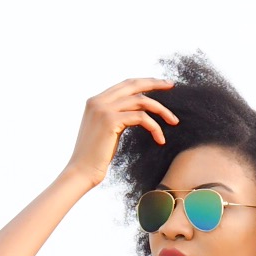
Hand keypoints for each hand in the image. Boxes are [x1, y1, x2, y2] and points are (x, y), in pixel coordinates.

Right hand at [64, 77, 178, 187]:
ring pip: (141, 101)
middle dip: (155, 84)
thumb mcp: (106, 131)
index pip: (125, 85)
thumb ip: (117, 117)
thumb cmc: (95, 158)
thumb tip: (136, 113)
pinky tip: (160, 139)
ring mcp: (103, 109)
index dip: (144, 83)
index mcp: (96, 101)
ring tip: (174, 121)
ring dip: (161, 110)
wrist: (81, 172)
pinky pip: (141, 118)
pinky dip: (154, 127)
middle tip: (172, 85)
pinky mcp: (110, 121)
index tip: (161, 85)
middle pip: (133, 85)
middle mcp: (99, 101)